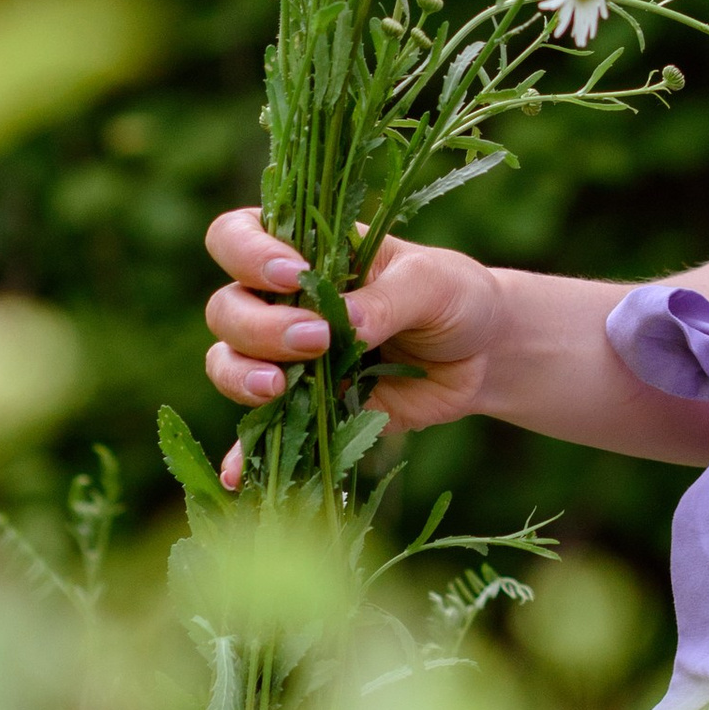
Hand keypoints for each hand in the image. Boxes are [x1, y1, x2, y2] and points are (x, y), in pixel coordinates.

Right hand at [201, 208, 505, 489]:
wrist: (481, 355)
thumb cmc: (454, 297)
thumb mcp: (432, 283)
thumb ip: (386, 299)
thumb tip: (344, 324)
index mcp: (307, 250)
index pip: (237, 236)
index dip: (247, 254)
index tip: (294, 277)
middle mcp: (283, 301)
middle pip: (226, 308)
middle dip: (258, 326)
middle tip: (317, 340)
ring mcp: (287, 357)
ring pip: (227, 363)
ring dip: (242, 377)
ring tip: (280, 388)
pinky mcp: (303, 406)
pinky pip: (257, 432)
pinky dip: (242, 453)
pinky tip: (236, 473)